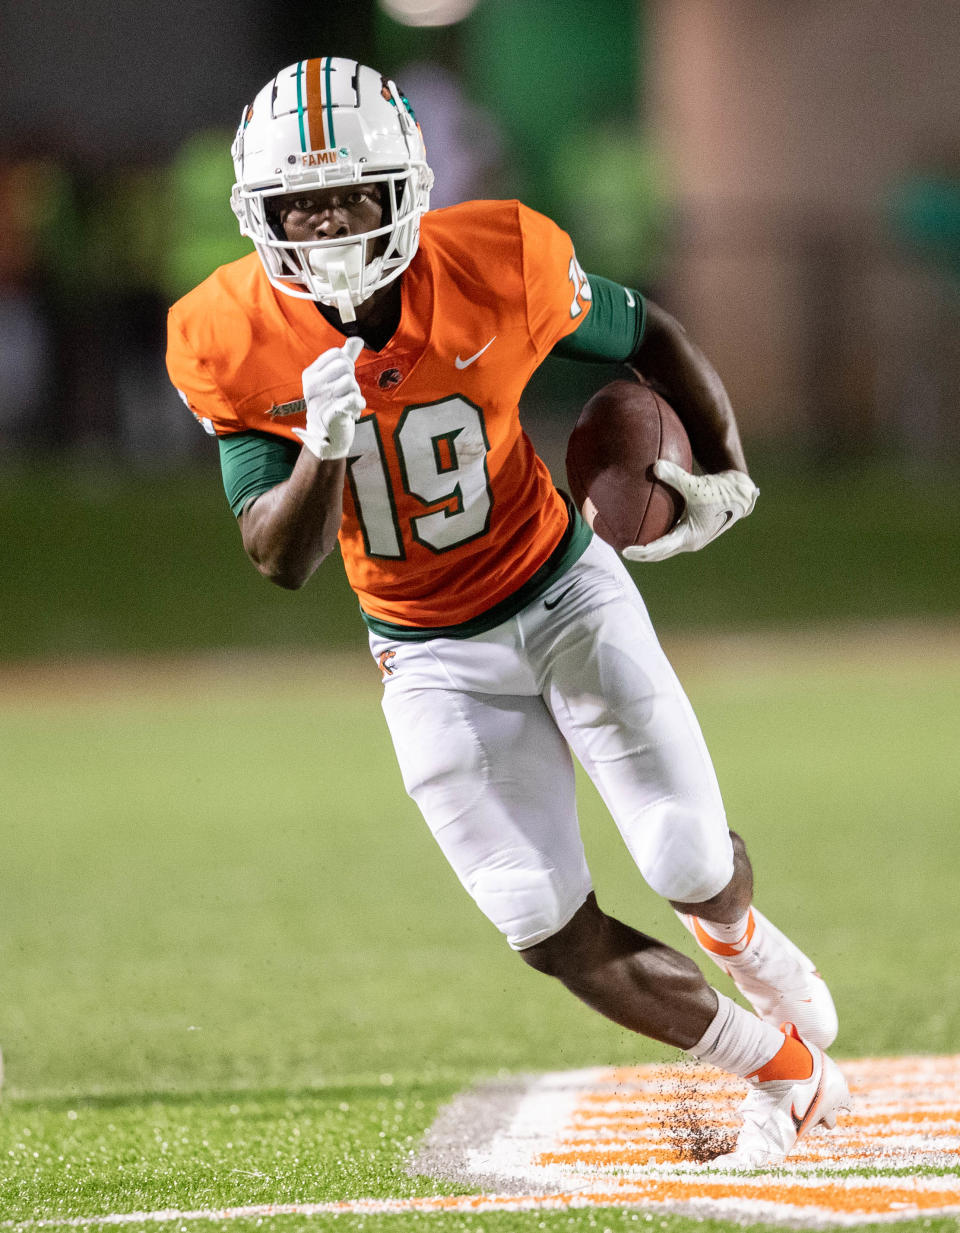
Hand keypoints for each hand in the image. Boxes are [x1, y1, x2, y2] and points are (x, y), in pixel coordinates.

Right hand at [292, 336, 365, 460]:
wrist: (328, 436)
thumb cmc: (332, 404)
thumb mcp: (335, 379)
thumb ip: (346, 358)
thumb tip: (356, 339)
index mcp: (310, 375)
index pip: (337, 354)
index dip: (346, 364)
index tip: (341, 378)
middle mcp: (312, 386)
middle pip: (345, 366)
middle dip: (352, 380)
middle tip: (344, 394)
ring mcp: (321, 401)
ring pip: (352, 383)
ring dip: (356, 394)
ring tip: (346, 404)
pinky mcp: (332, 414)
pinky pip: (355, 399)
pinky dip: (359, 404)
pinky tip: (353, 411)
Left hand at [622, 460, 758, 561]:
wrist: (740, 493)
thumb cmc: (720, 490)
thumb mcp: (696, 485)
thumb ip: (675, 476)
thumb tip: (655, 466)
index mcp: (690, 537)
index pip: (660, 549)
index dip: (642, 552)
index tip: (625, 550)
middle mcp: (689, 541)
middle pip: (659, 554)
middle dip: (640, 554)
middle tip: (619, 549)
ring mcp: (691, 538)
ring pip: (664, 548)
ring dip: (647, 549)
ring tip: (627, 544)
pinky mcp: (691, 531)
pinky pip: (668, 537)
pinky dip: (655, 538)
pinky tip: (643, 527)